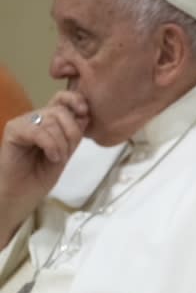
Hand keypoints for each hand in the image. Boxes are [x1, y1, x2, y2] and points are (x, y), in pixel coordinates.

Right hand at [0, 90, 88, 247]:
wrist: (21, 194)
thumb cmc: (42, 175)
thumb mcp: (66, 151)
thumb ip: (74, 133)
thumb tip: (86, 114)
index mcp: (49, 119)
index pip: (63, 97)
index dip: (76, 100)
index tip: (85, 112)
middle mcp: (36, 117)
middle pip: (61, 110)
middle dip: (72, 132)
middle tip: (68, 153)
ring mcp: (23, 122)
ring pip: (52, 121)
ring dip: (62, 143)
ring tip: (58, 159)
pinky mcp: (13, 131)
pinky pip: (39, 131)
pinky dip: (51, 145)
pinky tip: (52, 158)